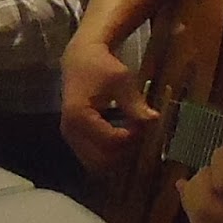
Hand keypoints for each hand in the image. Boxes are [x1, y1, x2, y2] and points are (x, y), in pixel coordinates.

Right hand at [59, 34, 157, 173]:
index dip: (132, 138)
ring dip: (117, 156)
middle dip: (124, 151)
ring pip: (97, 164)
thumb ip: (135, 103)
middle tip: (139, 133)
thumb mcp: (121, 80)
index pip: (110, 141)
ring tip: (131, 136)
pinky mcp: (73, 138)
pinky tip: (121, 137)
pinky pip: (92, 157)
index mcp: (79, 116)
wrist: (80, 58)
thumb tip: (153, 120)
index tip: (145, 124)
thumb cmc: (100, 65)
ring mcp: (69, 136)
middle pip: (102, 160)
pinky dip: (109, 153)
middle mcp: (70, 131)